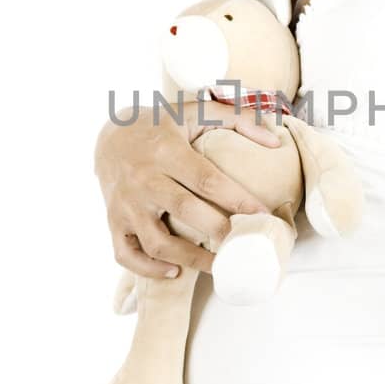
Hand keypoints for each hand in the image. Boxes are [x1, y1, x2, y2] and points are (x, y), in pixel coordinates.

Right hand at [95, 100, 279, 280]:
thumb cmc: (160, 125)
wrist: (110, 137)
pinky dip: (148, 269)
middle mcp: (144, 179)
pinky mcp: (113, 221)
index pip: (206, 179)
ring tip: (219, 266)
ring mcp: (126, 204)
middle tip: (246, 244)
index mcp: (166, 151)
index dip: (237, 199)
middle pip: (185, 210)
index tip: (262, 216)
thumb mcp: (195, 111)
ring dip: (189, 259)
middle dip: (219, 231)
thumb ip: (236, 119)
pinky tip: (174, 271)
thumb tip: (275, 141)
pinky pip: (126, 254)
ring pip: (156, 241)